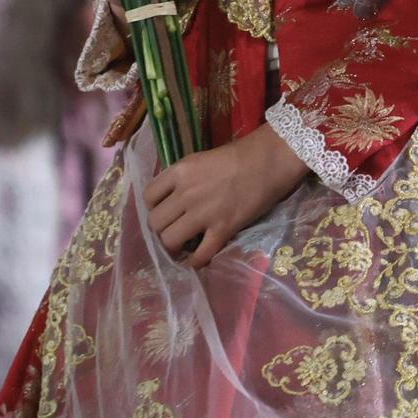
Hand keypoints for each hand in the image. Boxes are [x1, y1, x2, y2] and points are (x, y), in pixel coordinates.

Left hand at [143, 125, 308, 268]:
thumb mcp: (200, 160)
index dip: (154, 207)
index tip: (165, 211)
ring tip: (183, 246)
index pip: (148, 196)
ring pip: (169, 240)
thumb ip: (182, 178)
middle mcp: (185, 193)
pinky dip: (195, 262)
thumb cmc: (239, 156)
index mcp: (179, 171)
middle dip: (161, 229)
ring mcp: (203, 213)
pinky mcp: (222, 230)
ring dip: (174, 246)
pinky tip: (197, 260)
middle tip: (173, 230)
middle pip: (155, 222)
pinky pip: (199, 255)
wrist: (269, 160)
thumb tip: (169, 198)